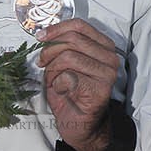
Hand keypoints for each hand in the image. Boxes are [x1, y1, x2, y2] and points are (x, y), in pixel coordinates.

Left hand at [37, 17, 118, 150]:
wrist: (81, 124)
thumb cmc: (71, 94)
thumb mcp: (65, 64)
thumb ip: (62, 46)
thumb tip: (45, 34)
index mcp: (103, 46)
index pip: (80, 26)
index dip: (56, 29)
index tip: (41, 37)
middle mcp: (110, 57)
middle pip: (73, 39)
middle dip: (50, 51)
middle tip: (43, 63)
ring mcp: (107, 73)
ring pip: (69, 56)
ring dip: (53, 70)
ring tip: (54, 80)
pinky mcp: (100, 89)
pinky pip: (68, 76)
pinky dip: (58, 83)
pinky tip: (62, 91)